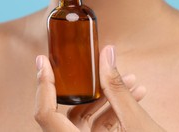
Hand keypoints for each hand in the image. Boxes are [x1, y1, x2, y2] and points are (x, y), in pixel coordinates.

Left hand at [34, 45, 164, 130]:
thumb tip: (107, 53)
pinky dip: (112, 112)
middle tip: (95, 65)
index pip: (44, 113)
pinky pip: (98, 128)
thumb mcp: (136, 123)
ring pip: (86, 120)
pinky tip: (134, 96)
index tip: (43, 60)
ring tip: (131, 80)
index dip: (42, 84)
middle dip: (90, 87)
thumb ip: (116, 87)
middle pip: (67, 112)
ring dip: (107, 98)